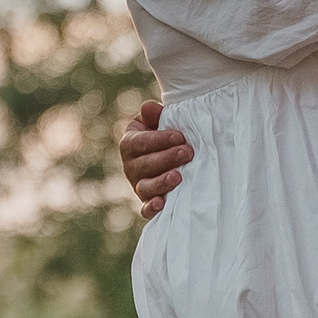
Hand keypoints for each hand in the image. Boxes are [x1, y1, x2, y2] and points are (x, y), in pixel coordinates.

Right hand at [119, 101, 190, 216]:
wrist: (172, 156)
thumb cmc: (166, 135)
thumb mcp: (158, 122)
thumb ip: (154, 115)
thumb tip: (150, 108)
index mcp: (130, 144)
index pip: (140, 142)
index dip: (159, 140)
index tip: (180, 136)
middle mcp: (131, 167)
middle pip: (144, 165)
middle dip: (166, 158)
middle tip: (188, 153)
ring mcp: (138, 186)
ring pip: (145, 187)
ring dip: (161, 182)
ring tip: (179, 177)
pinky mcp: (147, 203)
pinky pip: (145, 209)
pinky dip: (151, 208)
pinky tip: (161, 203)